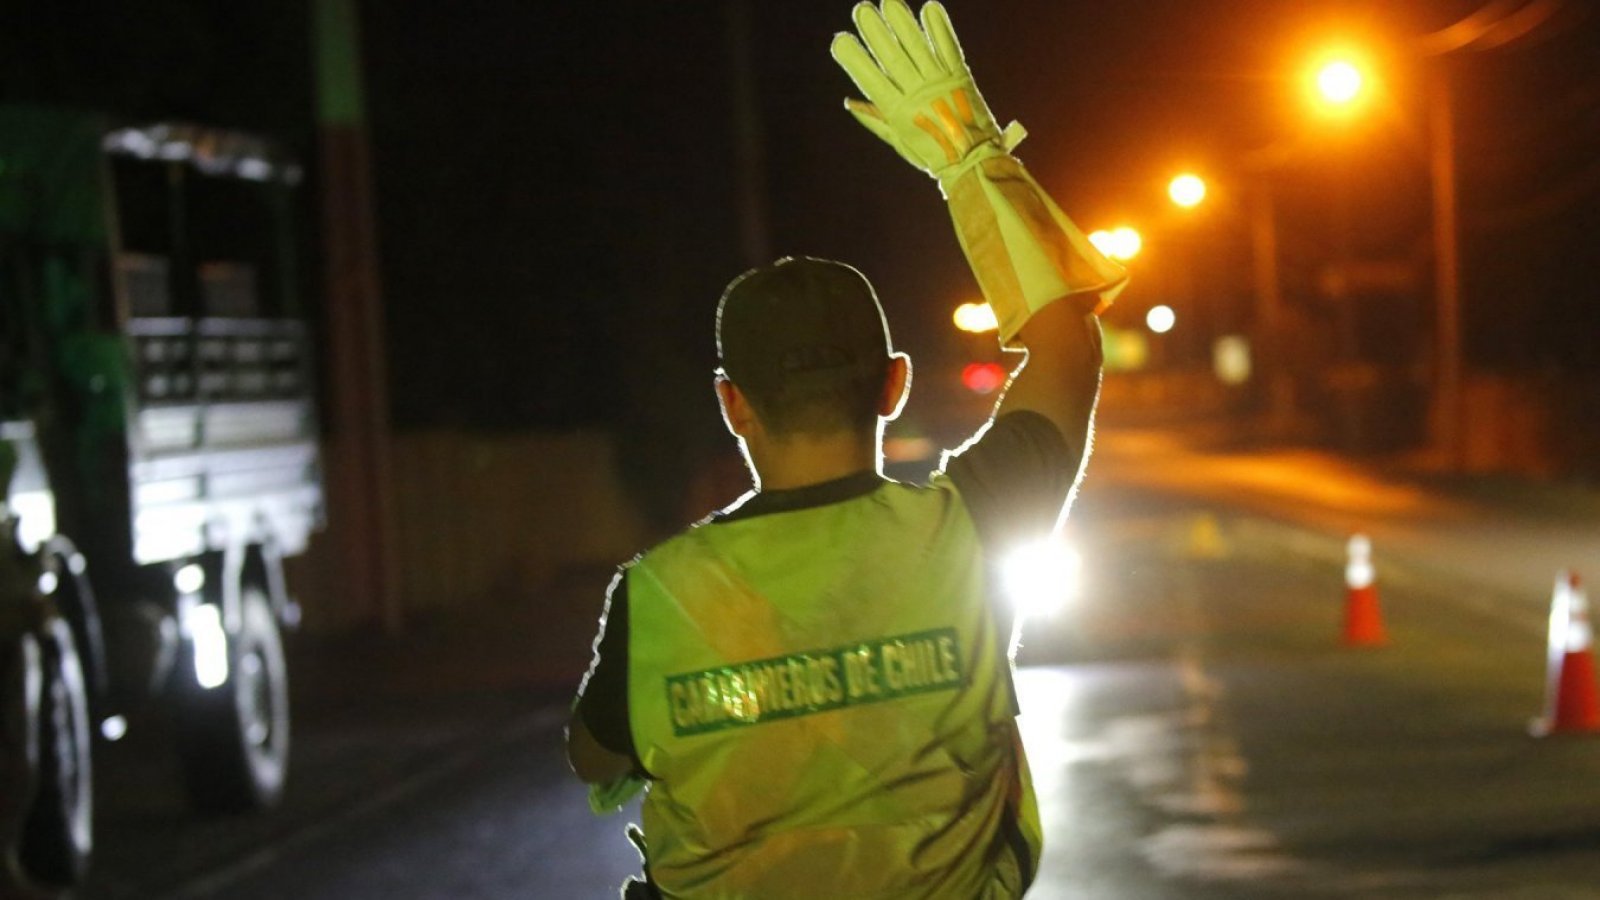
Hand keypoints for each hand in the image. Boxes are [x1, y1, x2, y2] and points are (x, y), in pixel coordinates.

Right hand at [831, 1, 1019, 177]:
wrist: (974, 160)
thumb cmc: (932, 154)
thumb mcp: (899, 140)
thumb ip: (876, 119)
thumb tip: (849, 102)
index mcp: (898, 111)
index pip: (871, 80)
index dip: (855, 59)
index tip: (840, 41)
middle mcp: (917, 94)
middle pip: (893, 57)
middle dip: (876, 32)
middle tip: (862, 10)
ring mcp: (940, 82)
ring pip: (917, 47)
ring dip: (903, 22)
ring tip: (889, 1)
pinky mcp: (961, 75)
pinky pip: (948, 47)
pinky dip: (939, 28)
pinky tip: (929, 8)